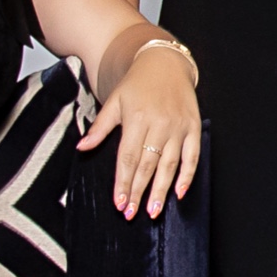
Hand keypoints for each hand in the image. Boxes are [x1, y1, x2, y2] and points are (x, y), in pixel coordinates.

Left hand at [80, 44, 202, 216]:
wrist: (165, 62)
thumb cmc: (137, 84)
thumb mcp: (114, 101)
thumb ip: (100, 127)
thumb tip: (82, 147)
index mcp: (137, 118)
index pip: (128, 157)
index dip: (123, 182)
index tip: (118, 202)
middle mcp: (159, 124)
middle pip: (147, 164)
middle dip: (139, 192)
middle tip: (131, 213)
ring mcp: (178, 126)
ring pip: (169, 164)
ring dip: (161, 190)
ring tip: (154, 211)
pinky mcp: (194, 127)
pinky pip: (193, 156)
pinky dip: (188, 175)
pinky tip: (180, 192)